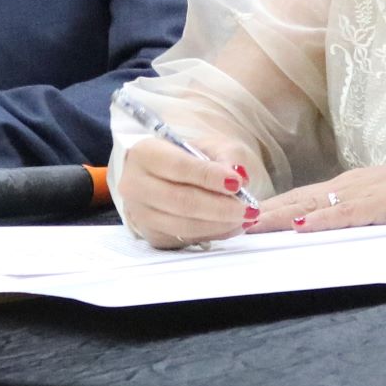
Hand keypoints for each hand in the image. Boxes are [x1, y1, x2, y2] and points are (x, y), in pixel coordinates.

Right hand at [114, 133, 261, 248]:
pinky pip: (187, 239)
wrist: (164, 177)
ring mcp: (141, 214)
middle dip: (221, 207)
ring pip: (184, 225)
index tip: (237, 183)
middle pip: (181, 201)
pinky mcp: (153, 236)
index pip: (178, 167)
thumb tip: (239, 176)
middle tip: (249, 207)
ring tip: (246, 217)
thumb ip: (225, 156)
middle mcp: (136, 185)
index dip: (209, 177)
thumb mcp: (207, 146)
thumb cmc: (187, 158)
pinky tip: (232, 226)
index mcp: (145, 154)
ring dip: (221, 224)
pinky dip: (214, 234)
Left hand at [250, 159, 385, 234]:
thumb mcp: (371, 202)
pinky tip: (302, 227)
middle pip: (294, 201)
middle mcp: (343, 186)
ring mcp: (360, 193)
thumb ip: (346, 210)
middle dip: (261, 213)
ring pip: (311, 205)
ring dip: (279, 216)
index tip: (237, 218)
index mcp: (340, 187)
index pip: (295, 199)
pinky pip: (346, 214)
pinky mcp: (379, 204)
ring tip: (250, 224)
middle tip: (228, 222)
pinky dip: (322, 221)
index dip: (266, 208)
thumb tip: (317, 224)